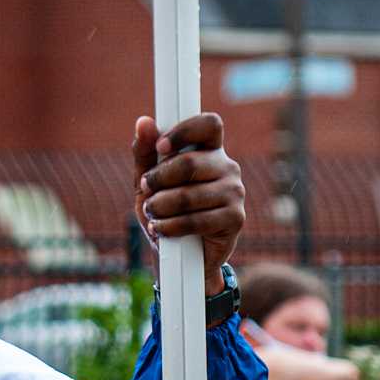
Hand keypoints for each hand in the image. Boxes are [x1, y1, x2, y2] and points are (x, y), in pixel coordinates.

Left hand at [132, 113, 244, 296]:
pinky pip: (197, 220)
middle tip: (146, 191)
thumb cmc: (166, 212)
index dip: (185, 131)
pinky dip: (171, 226)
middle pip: (191, 162)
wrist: (180, 257)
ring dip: (161, 207)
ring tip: (153, 214)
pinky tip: (161, 229)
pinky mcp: (235, 218)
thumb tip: (143, 122)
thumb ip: (144, 154)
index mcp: (209, 151)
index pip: (209, 124)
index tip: (161, 146)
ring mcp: (235, 192)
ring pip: (189, 195)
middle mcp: (227, 167)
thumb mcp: (148, 183)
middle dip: (159, 179)